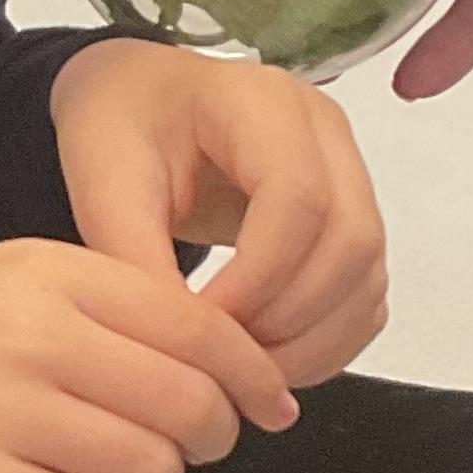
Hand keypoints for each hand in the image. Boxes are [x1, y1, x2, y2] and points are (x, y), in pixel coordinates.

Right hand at [0, 239, 296, 472]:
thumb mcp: (14, 279)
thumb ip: (113, 310)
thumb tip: (229, 371)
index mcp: (53, 275)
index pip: (198, 328)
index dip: (253, 377)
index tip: (270, 406)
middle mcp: (34, 337)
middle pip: (187, 406)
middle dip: (208, 439)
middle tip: (185, 447)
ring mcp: (2, 415)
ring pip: (151, 472)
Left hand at [49, 37, 386, 385]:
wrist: (141, 104)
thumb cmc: (121, 127)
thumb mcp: (105, 181)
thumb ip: (134, 256)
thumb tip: (177, 344)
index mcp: (263, 104)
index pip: (298, 198)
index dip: (257, 279)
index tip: (201, 324)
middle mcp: (325, 132)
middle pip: (350, 240)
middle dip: (289, 318)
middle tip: (223, 359)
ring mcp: (349, 175)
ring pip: (366, 273)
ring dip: (313, 339)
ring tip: (240, 369)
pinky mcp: (350, 219)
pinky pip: (366, 293)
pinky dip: (328, 341)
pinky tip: (269, 360)